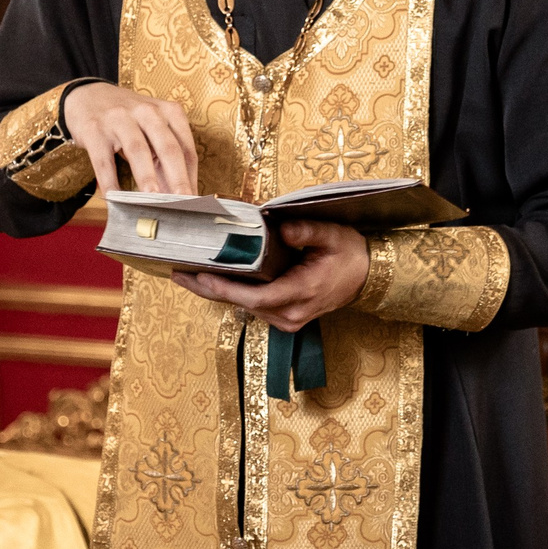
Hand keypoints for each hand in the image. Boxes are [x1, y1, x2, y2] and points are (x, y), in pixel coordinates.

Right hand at [63, 82, 198, 194]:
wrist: (87, 96)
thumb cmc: (128, 119)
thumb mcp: (151, 130)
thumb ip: (164, 159)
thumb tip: (175, 197)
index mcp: (168, 112)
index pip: (186, 148)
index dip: (191, 176)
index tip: (194, 200)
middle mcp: (147, 111)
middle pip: (167, 147)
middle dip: (177, 177)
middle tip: (183, 201)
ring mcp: (120, 119)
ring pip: (137, 150)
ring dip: (146, 176)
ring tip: (152, 199)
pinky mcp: (95, 129)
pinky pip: (104, 159)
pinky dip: (109, 180)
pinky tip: (114, 197)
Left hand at [176, 221, 368, 328]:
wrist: (368, 276)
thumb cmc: (350, 254)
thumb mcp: (332, 235)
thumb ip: (306, 231)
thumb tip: (279, 228)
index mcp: (301, 294)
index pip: (255, 296)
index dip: (226, 288)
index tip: (202, 275)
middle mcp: (290, 314)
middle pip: (241, 304)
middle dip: (208, 289)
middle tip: (178, 273)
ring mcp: (287, 319)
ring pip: (244, 307)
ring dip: (217, 292)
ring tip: (189, 273)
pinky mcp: (285, 317)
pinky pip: (252, 306)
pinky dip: (232, 293)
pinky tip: (213, 280)